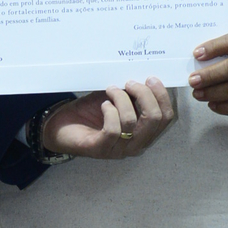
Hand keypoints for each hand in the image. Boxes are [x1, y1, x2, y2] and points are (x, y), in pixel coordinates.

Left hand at [43, 79, 175, 158]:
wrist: (61, 126)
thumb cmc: (91, 112)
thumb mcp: (116, 99)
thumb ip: (132, 92)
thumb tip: (143, 77)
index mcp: (144, 133)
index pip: (166, 117)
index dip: (161, 96)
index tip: (150, 78)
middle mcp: (135, 144)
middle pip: (154, 119)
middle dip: (144, 95)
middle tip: (129, 83)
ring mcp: (118, 149)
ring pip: (131, 121)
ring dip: (121, 99)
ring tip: (110, 90)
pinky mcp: (100, 149)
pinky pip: (113, 129)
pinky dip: (109, 111)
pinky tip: (103, 105)